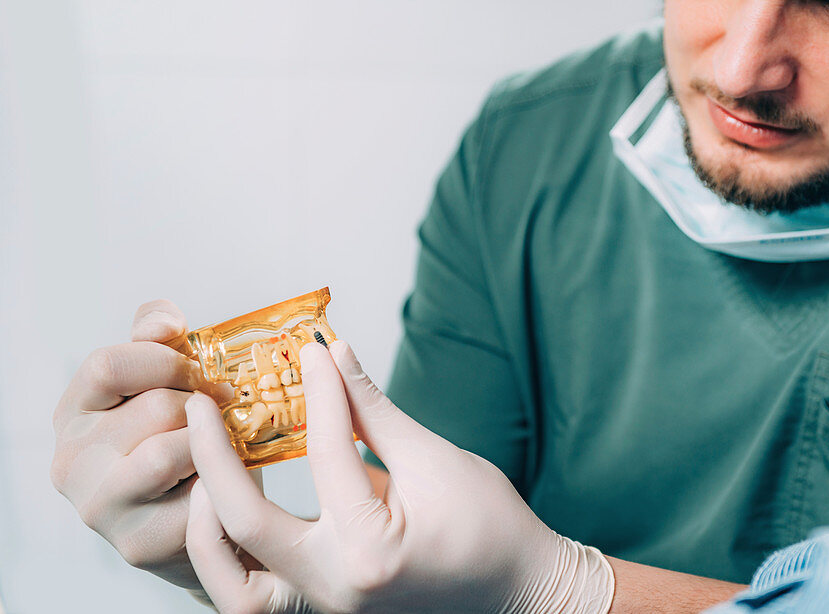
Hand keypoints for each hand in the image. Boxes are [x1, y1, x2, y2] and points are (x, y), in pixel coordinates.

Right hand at [51, 300, 206, 594]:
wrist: (199, 520)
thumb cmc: (179, 440)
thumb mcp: (162, 380)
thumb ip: (156, 338)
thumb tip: (165, 321)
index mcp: (74, 412)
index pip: (107, 366)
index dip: (165, 360)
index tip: (199, 370)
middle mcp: (72, 462)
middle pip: (154, 408)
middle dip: (203, 405)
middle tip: (226, 413)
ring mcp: (100, 507)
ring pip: (170, 452)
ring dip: (211, 445)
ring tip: (221, 447)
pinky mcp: (137, 543)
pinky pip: (196, 497)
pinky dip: (221, 485)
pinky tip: (222, 484)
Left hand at [185, 340, 614, 613]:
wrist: (519, 588)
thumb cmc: (491, 527)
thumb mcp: (436, 459)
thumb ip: (375, 412)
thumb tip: (335, 357)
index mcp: (370, 549)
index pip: (328, 455)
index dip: (320, 391)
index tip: (310, 350)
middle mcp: (336, 590)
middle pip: (246, 527)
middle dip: (213, 458)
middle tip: (198, 406)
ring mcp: (326, 611)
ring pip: (232, 589)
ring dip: (205, 530)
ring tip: (199, 476)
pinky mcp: (324, 612)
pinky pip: (256, 597)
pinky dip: (231, 561)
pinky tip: (224, 517)